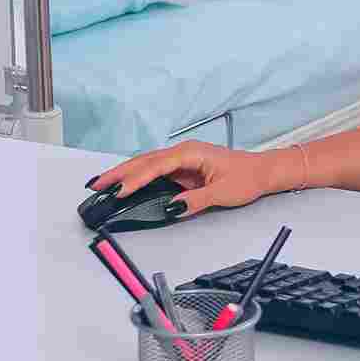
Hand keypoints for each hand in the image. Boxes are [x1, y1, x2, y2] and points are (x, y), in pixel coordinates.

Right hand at [84, 140, 295, 220]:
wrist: (262, 171)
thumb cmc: (247, 177)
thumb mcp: (222, 193)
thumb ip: (195, 201)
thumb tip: (172, 208)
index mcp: (191, 153)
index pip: (157, 166)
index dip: (136, 179)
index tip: (120, 190)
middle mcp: (183, 152)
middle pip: (144, 161)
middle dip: (119, 173)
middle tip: (96, 184)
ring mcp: (181, 160)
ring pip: (146, 165)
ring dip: (124, 173)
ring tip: (102, 184)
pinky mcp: (182, 169)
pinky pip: (154, 171)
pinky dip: (137, 176)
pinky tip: (125, 183)